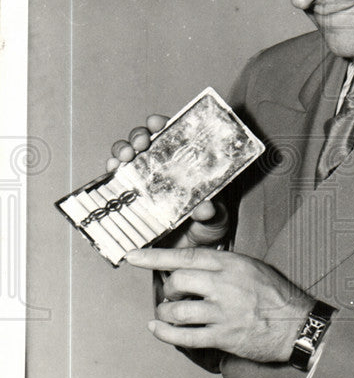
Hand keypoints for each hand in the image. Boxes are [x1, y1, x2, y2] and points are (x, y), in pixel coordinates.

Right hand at [107, 114, 228, 246]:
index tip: (158, 123)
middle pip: (146, 141)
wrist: (189, 254)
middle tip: (141, 142)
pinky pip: (115, 179)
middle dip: (140, 135)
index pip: (173, 136)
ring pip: (127, 155)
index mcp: (186, 165)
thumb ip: (214, 213)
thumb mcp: (217, 219)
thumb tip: (205, 208)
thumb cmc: (208, 228)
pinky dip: (111, 171)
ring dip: (123, 149)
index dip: (163, 125)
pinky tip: (113, 169)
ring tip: (125, 156)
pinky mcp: (129, 197)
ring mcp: (143, 181)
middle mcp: (163, 168)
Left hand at [125, 246, 312, 362]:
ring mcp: (222, 313)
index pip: (187, 256)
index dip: (155, 256)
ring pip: (177, 310)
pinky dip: (165, 333)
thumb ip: (223, 265)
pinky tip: (158, 328)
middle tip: (174, 293)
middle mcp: (225, 286)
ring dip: (166, 312)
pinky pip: (184, 337)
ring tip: (170, 313)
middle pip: (178, 281)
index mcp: (231, 264)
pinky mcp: (222, 337)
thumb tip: (192, 267)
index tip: (134, 257)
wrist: (298, 325)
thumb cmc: (276, 295)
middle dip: (169, 288)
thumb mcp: (253, 267)